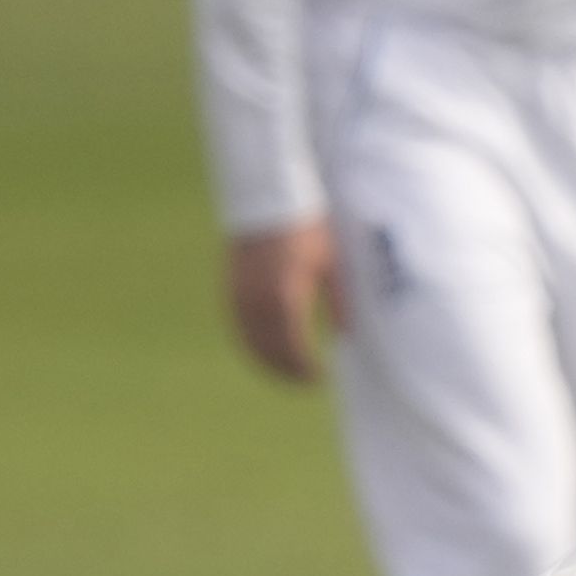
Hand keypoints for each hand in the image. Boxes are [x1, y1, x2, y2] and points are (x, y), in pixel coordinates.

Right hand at [225, 219, 337, 383]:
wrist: (268, 193)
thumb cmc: (307, 225)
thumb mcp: (332, 262)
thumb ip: (340, 300)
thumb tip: (346, 336)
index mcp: (285, 291)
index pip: (292, 343)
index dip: (304, 366)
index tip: (319, 377)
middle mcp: (257, 295)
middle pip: (268, 347)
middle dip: (286, 369)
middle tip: (306, 382)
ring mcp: (239, 290)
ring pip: (248, 339)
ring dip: (267, 361)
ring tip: (287, 373)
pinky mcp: (229, 284)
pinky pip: (237, 324)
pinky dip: (250, 343)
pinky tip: (265, 352)